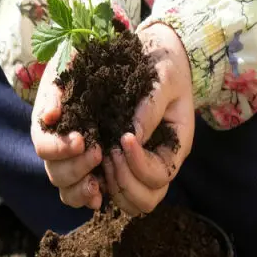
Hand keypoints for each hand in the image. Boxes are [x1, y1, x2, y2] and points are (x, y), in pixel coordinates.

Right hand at [31, 53, 102, 209]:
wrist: (111, 62)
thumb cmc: (88, 62)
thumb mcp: (70, 63)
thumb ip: (58, 87)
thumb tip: (51, 115)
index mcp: (48, 124)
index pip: (43, 145)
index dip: (58, 148)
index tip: (81, 140)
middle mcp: (57, 147)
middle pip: (54, 172)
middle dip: (75, 167)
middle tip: (98, 152)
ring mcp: (73, 162)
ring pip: (66, 189)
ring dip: (80, 189)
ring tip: (98, 184)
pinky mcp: (91, 171)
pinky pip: (83, 194)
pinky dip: (89, 197)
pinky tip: (102, 194)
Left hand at [104, 22, 193, 215]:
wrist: (155, 54)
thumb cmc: (165, 65)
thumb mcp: (165, 78)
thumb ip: (151, 106)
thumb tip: (133, 135)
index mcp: (173, 147)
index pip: (160, 177)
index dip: (139, 164)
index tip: (123, 138)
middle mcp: (154, 163)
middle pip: (144, 201)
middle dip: (122, 181)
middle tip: (108, 151)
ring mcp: (134, 165)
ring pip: (123, 202)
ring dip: (106, 186)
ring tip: (96, 153)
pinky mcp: (113, 159)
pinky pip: (102, 189)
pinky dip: (90, 183)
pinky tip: (83, 156)